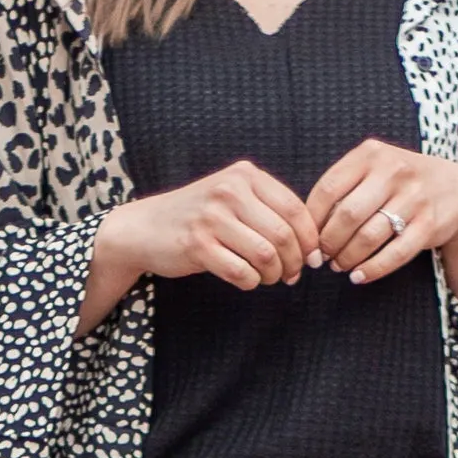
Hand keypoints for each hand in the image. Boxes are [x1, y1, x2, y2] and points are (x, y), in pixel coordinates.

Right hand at [97, 162, 320, 294]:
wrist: (145, 227)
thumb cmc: (199, 216)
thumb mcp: (233, 196)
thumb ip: (269, 210)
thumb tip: (312, 247)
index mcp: (244, 175)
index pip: (296, 208)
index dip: (310, 239)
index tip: (312, 257)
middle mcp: (229, 191)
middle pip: (284, 235)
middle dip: (295, 262)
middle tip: (292, 274)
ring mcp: (211, 218)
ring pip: (266, 255)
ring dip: (274, 275)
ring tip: (270, 278)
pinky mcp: (197, 245)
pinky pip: (242, 272)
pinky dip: (252, 282)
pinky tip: (248, 280)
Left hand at [306, 140, 457, 326]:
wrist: (454, 189)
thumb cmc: (399, 183)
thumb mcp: (372, 169)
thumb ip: (342, 188)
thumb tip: (307, 229)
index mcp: (371, 154)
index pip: (328, 188)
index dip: (312, 220)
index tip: (307, 240)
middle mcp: (394, 171)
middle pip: (347, 215)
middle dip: (329, 242)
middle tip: (323, 257)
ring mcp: (414, 197)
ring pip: (369, 236)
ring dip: (348, 257)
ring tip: (339, 266)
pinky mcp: (429, 224)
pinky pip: (395, 253)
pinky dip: (372, 269)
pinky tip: (359, 276)